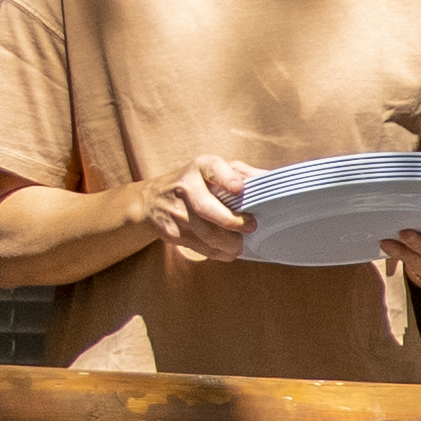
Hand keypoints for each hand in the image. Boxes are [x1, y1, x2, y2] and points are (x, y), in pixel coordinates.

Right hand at [149, 152, 266, 262]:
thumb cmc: (193, 183)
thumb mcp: (212, 169)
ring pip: (207, 234)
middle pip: (208, 210)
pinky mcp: (172, 233)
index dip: (228, 179)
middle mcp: (185, 187)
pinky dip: (220, 253)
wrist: (150, 201)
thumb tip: (270, 181)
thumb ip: (241, 173)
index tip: (240, 189)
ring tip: (240, 244)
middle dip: (233, 223)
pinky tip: (228, 250)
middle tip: (251, 227)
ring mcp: (176, 212)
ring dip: (230, 243)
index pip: (214, 170)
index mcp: (199, 168)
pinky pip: (201, 248)